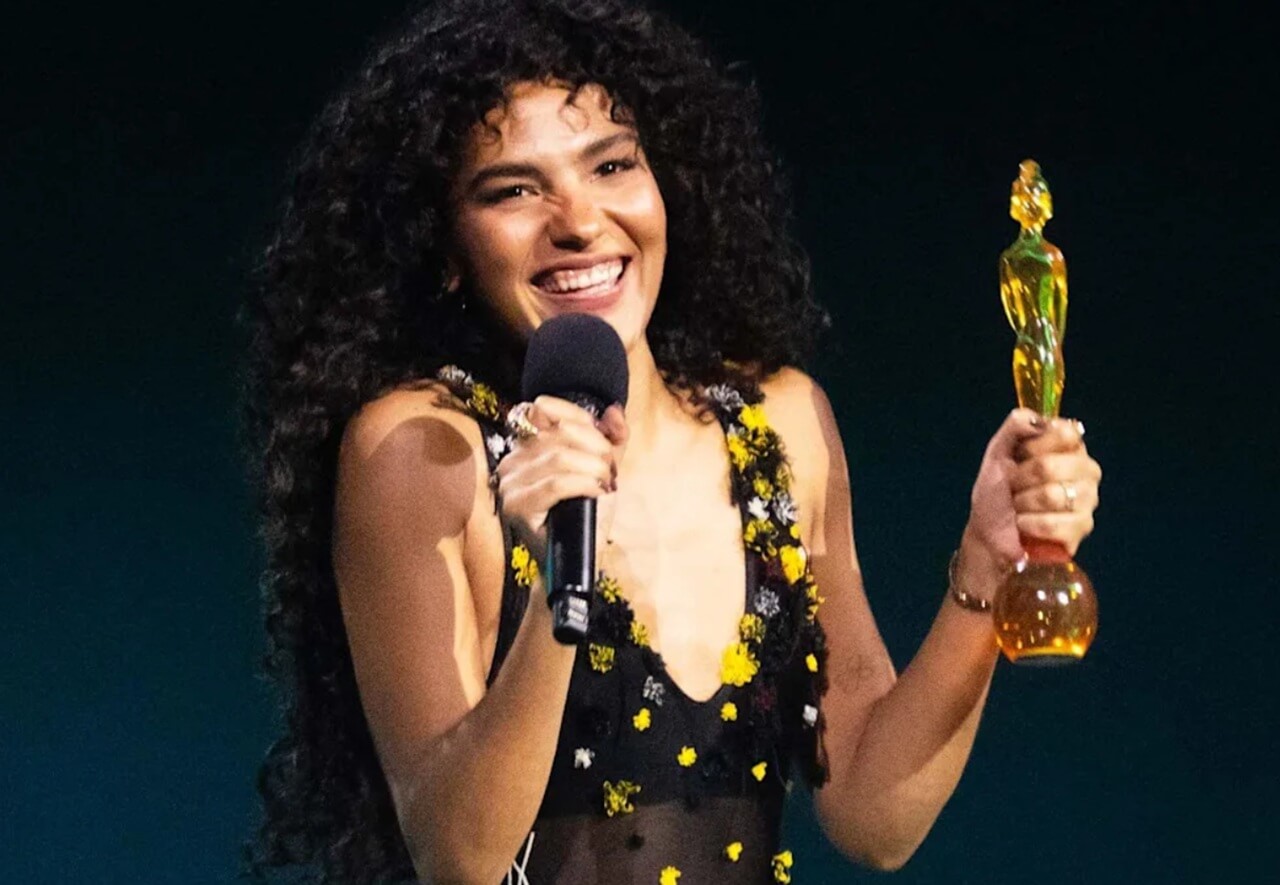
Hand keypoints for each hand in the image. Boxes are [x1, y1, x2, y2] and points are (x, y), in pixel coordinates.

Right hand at [494, 397, 627, 561]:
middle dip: (595, 448)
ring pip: (558, 457)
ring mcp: (511, 484)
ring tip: (605, 483)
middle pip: (559, 434)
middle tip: (610, 471)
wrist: (577, 559)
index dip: (580, 417)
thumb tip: (614, 410)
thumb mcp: (602, 469)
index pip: (544, 409)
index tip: (604, 441)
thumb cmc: (586, 514)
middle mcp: (511, 461)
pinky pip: (556, 484)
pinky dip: (583, 484)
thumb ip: (612, 439)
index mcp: (526, 446)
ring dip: (593, 467)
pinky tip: (596, 492)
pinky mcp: (517, 507)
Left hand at [964, 408, 1101, 572]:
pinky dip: (1029, 525)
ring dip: (1023, 503)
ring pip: (1052, 495)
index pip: (1066, 433)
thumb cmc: (998, 490)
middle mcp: (1086, 470)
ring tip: (1020, 507)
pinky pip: (1053, 524)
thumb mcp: (999, 451)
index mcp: (1070, 446)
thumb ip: (1017, 425)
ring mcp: (1088, 500)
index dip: (1034, 446)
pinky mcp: (1082, 528)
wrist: (989, 531)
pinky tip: (1026, 525)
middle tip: (1014, 487)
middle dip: (1021, 478)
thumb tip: (1039, 421)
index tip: (1019, 456)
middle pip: (1051, 466)